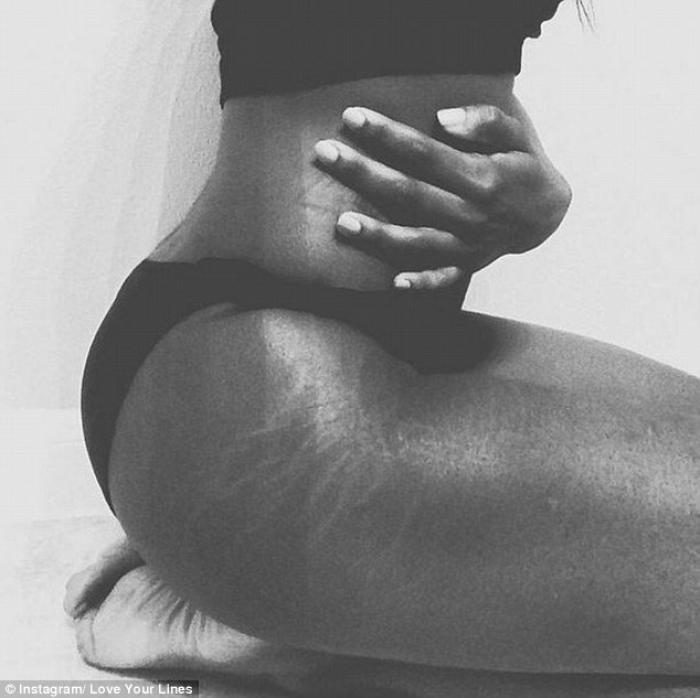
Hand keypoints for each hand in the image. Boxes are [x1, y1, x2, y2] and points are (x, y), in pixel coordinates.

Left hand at [313, 104, 571, 289]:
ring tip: (341, 223)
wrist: (549, 214)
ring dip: (378, 235)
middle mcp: (472, 215)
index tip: (352, 117)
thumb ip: (486, 122)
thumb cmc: (525, 165)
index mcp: (483, 178)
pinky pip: (443, 280)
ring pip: (417, 242)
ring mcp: (468, 245)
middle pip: (410, 194)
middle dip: (364, 174)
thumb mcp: (519, 133)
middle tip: (325, 154)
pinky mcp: (467, 266)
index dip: (387, 135)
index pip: (425, 154)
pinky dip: (421, 283)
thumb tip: (443, 118)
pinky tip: (394, 284)